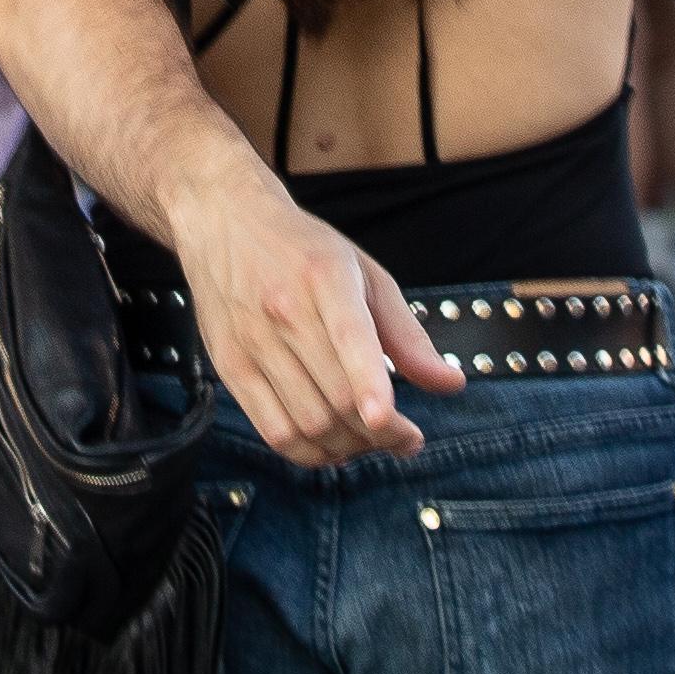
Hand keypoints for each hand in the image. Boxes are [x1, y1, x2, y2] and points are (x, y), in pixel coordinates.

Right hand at [152, 158, 460, 465]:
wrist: (223, 220)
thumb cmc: (302, 249)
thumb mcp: (364, 273)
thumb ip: (408, 333)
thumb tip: (451, 384)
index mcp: (325, 276)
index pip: (348, 335)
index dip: (368, 382)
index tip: (385, 418)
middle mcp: (283, 309)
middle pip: (335, 395)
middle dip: (381, 433)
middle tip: (407, 439)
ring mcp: (252, 341)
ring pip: (306, 422)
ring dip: (349, 448)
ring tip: (372, 441)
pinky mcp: (230, 366)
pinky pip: (273, 432)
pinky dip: (310, 453)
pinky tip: (333, 446)